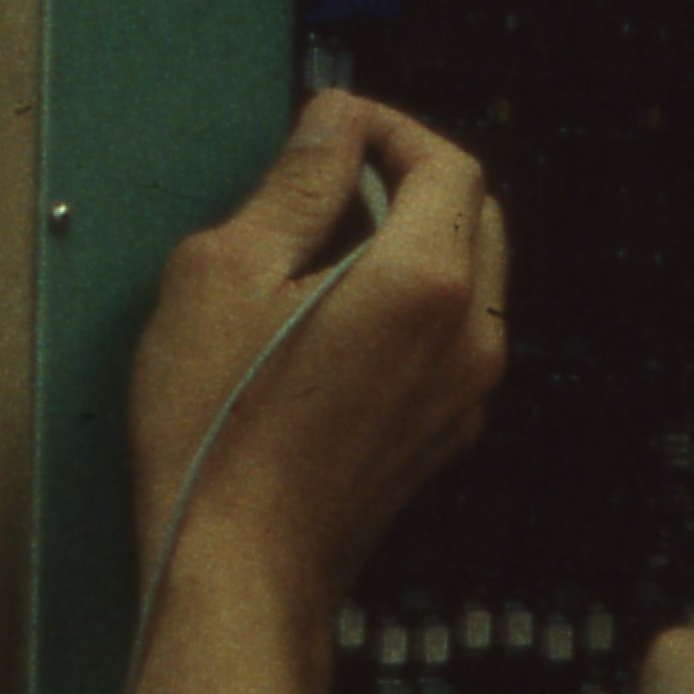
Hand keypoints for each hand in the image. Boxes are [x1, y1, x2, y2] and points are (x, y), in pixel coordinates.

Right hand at [128, 94, 508, 617]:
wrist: (240, 570)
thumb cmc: (217, 428)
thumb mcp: (226, 274)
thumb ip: (296, 185)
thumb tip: (335, 124)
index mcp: (427, 281)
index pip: (450, 163)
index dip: (394, 129)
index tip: (336, 126)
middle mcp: (470, 336)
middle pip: (477, 215)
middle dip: (414, 178)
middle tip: (334, 175)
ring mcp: (466, 393)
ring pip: (472, 279)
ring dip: (416, 241)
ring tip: (325, 245)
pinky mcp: (445, 435)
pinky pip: (453, 340)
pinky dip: (415, 304)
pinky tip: (337, 320)